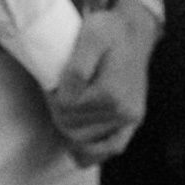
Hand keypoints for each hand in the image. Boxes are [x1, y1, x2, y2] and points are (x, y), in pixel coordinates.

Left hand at [46, 0, 159, 166]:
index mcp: (110, 93)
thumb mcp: (89, 37)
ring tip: (65, 109)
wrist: (134, 32)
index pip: (65, 110)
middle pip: (73, 128)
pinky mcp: (133, 120)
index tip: (51, 84)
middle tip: (55, 94)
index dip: (52, 98)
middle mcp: (123, 111)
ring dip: (70, 130)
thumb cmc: (109, 31)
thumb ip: (76, 70)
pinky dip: (93, 153)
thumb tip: (65, 100)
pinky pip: (113, 148)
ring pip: (87, 142)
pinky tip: (78, 149)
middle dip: (58, 114)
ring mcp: (130, 118)